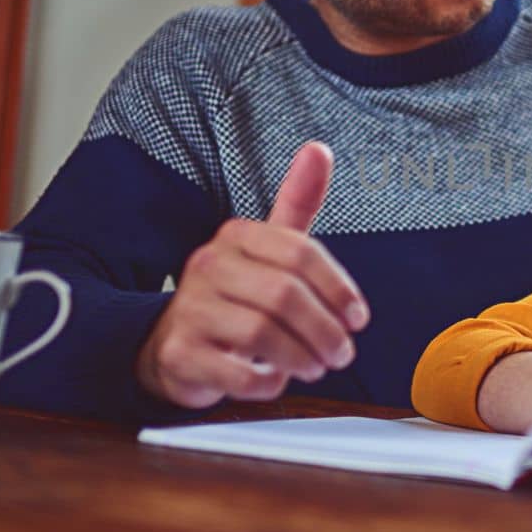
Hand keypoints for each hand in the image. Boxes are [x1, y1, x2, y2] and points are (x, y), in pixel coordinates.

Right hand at [137, 142, 369, 408]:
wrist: (173, 344)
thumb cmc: (236, 296)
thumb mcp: (268, 249)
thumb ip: (297, 204)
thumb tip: (319, 149)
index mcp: (236, 236)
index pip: (300, 252)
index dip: (338, 288)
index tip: (358, 318)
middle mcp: (207, 265)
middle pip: (284, 296)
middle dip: (324, 331)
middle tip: (342, 353)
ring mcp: (188, 309)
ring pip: (261, 334)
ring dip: (302, 358)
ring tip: (316, 367)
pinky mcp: (178, 354)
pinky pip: (235, 373)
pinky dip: (266, 382)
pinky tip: (274, 380)